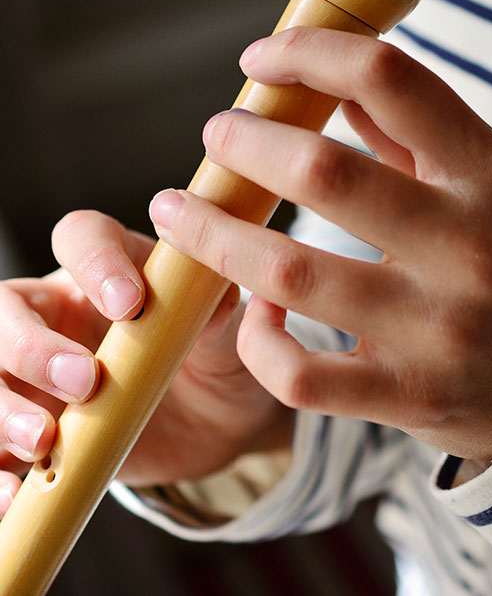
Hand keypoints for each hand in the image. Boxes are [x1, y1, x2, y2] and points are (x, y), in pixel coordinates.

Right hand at [0, 211, 290, 513]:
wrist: (215, 421)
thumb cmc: (218, 358)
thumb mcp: (227, 334)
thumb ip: (214, 315)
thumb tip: (209, 303)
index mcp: (112, 271)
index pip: (83, 237)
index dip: (95, 262)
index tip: (129, 304)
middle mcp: (62, 313)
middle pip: (8, 307)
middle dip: (33, 345)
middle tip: (85, 381)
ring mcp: (37, 372)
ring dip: (0, 408)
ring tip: (41, 441)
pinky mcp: (32, 426)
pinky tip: (10, 494)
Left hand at [148, 27, 491, 461]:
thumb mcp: (489, 183)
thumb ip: (413, 131)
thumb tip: (330, 78)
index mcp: (489, 177)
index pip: (390, 80)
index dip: (310, 54)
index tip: (263, 59)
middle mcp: (466, 248)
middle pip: (321, 173)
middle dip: (243, 144)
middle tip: (216, 136)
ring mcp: (436, 329)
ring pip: (289, 274)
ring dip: (216, 236)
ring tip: (182, 214)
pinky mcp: (407, 395)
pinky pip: (298, 374)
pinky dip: (258, 340)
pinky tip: (257, 315)